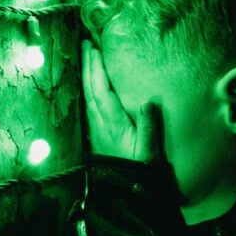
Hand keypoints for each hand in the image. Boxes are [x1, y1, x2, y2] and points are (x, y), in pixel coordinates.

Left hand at [81, 39, 165, 164]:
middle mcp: (99, 124)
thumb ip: (149, 127)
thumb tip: (149, 101)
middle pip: (89, 89)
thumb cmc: (139, 170)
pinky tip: (90, 83)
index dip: (96, 69)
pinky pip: (89, 104)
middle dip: (87, 65)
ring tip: (87, 57)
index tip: (93, 49)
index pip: (100, 91)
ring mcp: (96, 129)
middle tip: (86, 43)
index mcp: (112, 124)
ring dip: (86, 75)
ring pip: (87, 96)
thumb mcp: (149, 151)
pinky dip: (88, 88)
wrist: (124, 192)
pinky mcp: (97, 134)